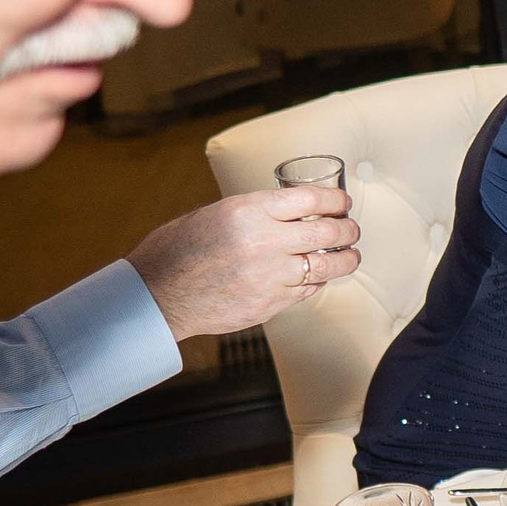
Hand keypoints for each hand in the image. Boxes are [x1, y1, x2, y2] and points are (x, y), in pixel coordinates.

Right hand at [126, 189, 358, 341]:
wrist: (155, 296)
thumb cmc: (177, 250)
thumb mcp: (213, 214)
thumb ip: (253, 212)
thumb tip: (288, 211)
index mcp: (248, 211)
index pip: (311, 201)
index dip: (336, 201)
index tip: (343, 203)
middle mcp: (263, 242)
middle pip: (327, 233)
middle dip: (348, 230)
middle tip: (352, 229)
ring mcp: (268, 276)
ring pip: (326, 266)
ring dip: (344, 259)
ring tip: (350, 256)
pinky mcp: (268, 304)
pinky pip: (306, 290)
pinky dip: (317, 281)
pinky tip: (318, 276)